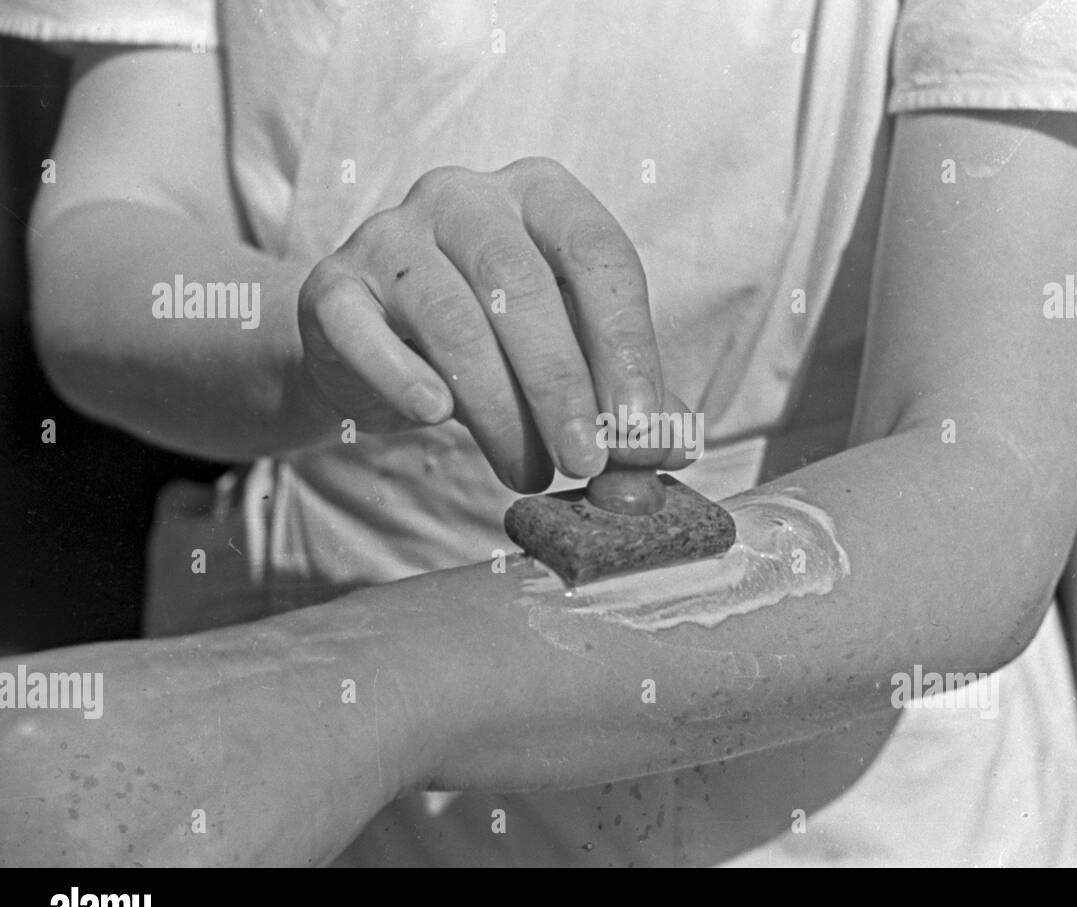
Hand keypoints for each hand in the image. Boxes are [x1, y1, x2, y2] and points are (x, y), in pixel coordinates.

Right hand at [296, 156, 692, 491]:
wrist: (368, 345)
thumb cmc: (489, 341)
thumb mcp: (565, 354)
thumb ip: (619, 394)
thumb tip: (675, 444)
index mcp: (541, 196)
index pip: (600, 256)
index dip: (626, 345)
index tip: (640, 427)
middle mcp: (466, 197)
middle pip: (523, 287)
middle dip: (562, 387)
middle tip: (584, 463)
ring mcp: (391, 235)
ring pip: (453, 318)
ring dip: (498, 408)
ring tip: (527, 471)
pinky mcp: (333, 286)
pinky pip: (364, 331)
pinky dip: (403, 376)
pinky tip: (435, 416)